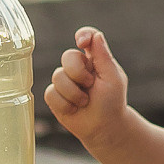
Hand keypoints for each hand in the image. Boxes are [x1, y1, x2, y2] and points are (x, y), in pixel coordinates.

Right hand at [44, 27, 128, 142]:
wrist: (104, 128)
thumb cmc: (112, 102)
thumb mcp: (113, 79)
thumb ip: (103, 57)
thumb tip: (96, 35)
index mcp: (94, 59)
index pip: (87, 37)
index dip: (83, 35)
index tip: (81, 42)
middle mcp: (78, 67)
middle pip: (67, 56)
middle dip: (78, 72)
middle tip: (90, 85)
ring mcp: (65, 81)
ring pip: (57, 76)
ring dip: (73, 93)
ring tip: (84, 102)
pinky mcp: (55, 96)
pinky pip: (51, 93)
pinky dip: (64, 104)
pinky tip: (74, 109)